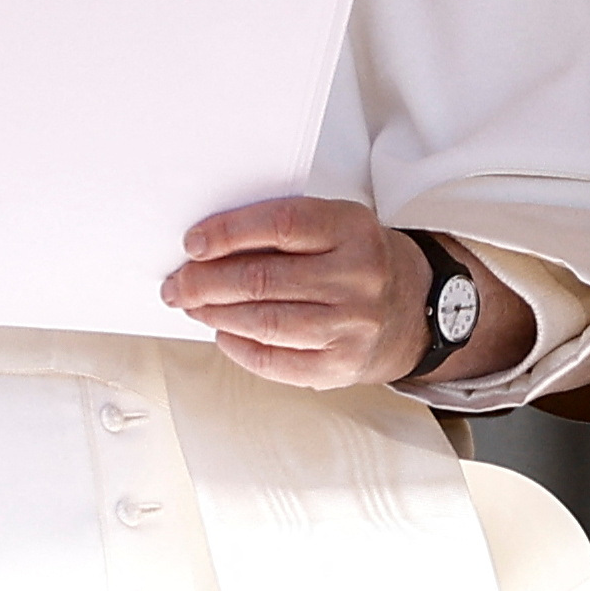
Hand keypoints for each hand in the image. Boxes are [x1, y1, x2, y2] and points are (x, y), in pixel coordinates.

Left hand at [162, 197, 528, 389]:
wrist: (413, 308)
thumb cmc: (358, 261)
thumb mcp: (336, 226)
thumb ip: (284, 230)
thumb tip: (208, 247)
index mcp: (352, 230)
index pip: (280, 224)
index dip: (228, 233)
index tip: (193, 243)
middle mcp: (357, 277)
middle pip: (263, 279)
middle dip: (206, 282)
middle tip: (177, 283)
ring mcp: (351, 326)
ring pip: (265, 322)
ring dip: (215, 314)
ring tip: (191, 305)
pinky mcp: (341, 366)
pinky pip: (276, 361)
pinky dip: (239, 347)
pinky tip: (222, 332)